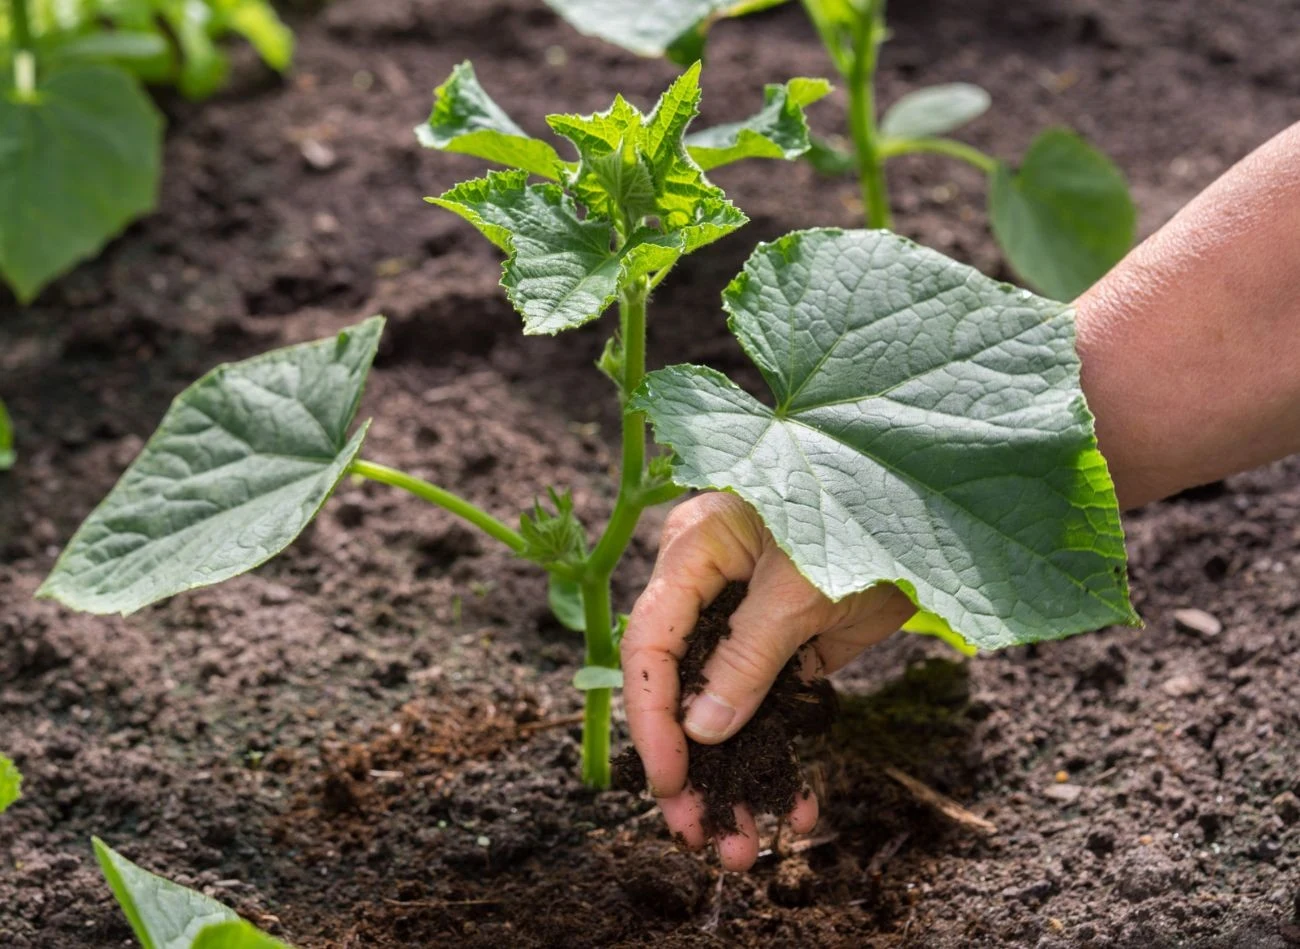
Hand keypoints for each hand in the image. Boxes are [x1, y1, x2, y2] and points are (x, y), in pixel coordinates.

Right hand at [621, 492, 915, 869]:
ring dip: (731, 781)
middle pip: (677, 688)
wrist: (940, 516)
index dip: (652, 718)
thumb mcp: (803, 587)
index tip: (667, 783)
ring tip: (740, 851)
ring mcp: (746, 624)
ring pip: (721, 712)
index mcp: (692, 555)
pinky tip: (793, 812)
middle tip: (695, 835)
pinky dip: (779, 762)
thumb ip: (748, 655)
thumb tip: (700, 731)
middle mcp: (707, 592)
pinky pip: (769, 713)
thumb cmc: (863, 514)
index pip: (651, 644)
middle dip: (688, 769)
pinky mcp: (786, 649)